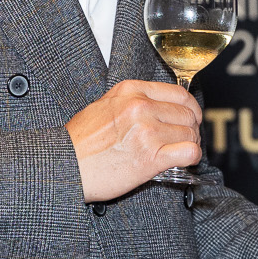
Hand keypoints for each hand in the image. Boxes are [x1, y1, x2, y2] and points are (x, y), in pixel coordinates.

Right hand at [67, 80, 201, 201]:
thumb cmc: (79, 142)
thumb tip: (156, 105)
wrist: (64, 166)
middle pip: (188, 114)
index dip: (190, 108)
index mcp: (131, 91)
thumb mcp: (103, 106)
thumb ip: (130, 100)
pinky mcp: (150, 158)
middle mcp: (141, 107)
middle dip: (192, 128)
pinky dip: (192, 158)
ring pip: (190, 134)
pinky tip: (184, 161)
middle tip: (186, 139)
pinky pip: (189, 153)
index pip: (179, 93)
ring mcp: (147, 132)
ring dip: (191, 144)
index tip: (190, 117)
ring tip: (181, 152)